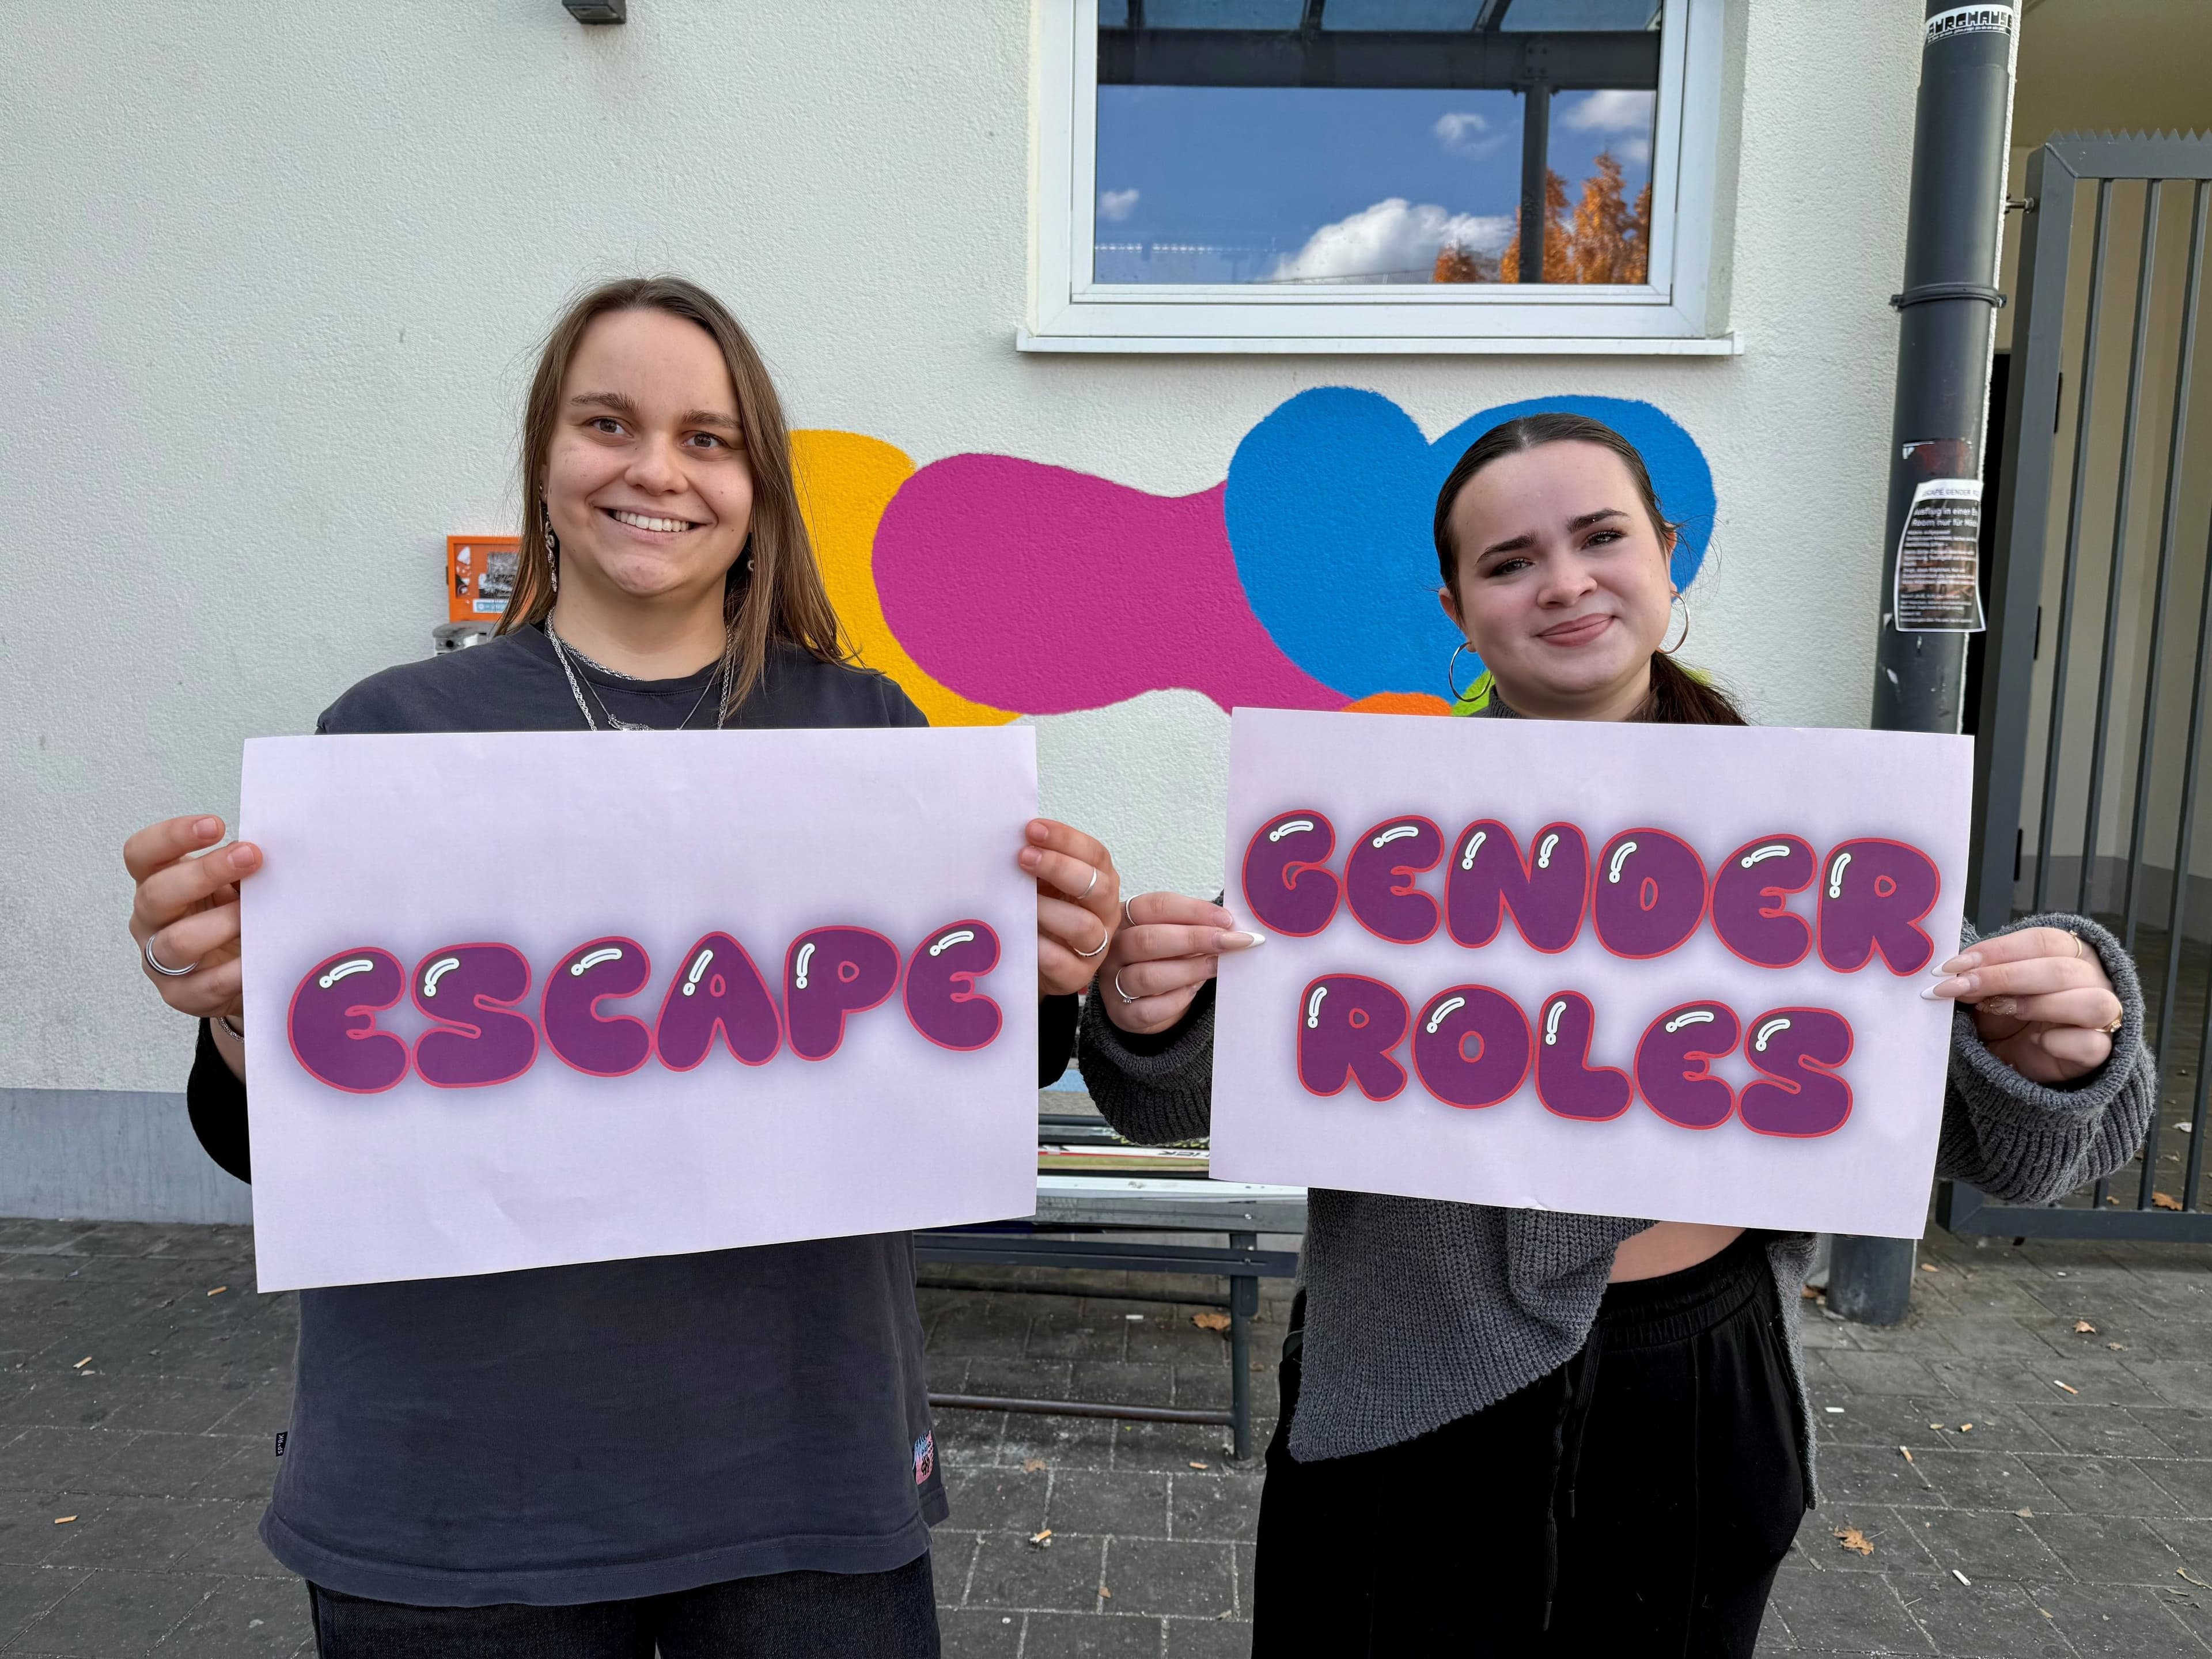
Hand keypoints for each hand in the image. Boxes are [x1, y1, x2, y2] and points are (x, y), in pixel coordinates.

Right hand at [125, 816, 259, 1071]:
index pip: (142, 853)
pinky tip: (256, 959)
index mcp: (158, 882)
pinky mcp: (180, 995)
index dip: (171, 836)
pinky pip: (201, 986)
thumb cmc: (233, 915)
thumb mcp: (233, 885)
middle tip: (251, 857)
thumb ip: (241, 867)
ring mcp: (160, 961)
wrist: (240, 973)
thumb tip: (276, 846)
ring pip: (175, 942)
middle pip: (156, 893)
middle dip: (204, 873)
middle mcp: (150, 920)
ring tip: (253, 916)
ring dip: (218, 924)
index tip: (215, 824)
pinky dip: (232, 972)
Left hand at [1021, 819, 1121, 996]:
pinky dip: (1041, 947)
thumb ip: (1035, 860)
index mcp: (1100, 880)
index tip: (1032, 829)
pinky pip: (1064, 962)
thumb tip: (1008, 836)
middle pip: (1098, 887)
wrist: (1034, 960)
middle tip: (1023, 857)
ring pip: (1085, 926)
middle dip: (1060, 868)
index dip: (1065, 839)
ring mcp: (1095, 947)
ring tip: (1020, 900)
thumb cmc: (1040, 912)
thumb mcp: (1042, 881)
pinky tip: (1021, 934)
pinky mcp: (1077, 976)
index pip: (1094, 854)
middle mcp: (1105, 912)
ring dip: (1049, 909)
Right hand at [1099, 892, 1263, 1034]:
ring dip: (1190, 970)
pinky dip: (1177, 1000)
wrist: (1143, 996)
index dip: (1193, 911)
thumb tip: (1229, 925)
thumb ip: (1194, 924)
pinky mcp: (1121, 1013)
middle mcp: (1112, 949)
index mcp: (1124, 918)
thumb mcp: (1173, 932)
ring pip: (1147, 976)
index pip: (1155, 907)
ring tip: (1217, 966)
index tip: (1226, 919)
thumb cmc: (1162, 956)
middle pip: (1147, 940)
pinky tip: (1194, 990)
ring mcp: (1112, 982)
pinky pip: (1149, 1009)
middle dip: (1195, 939)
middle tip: (1230, 941)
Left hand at [1926, 925, 2123, 1084]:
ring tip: (2001, 1010)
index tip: (1955, 965)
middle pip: (2060, 969)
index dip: (1997, 950)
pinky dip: (2060, 1041)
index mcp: (2071, 953)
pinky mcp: (2101, 1050)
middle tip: (1961, 987)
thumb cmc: (2009, 1016)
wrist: (2020, 1059)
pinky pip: (2092, 1042)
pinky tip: (2036, 1041)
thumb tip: (1954, 973)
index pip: (2043, 940)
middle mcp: (2094, 980)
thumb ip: (1979, 977)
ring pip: (2091, 1001)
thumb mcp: (1989, 991)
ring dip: (2038, 1004)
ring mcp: (2104, 1016)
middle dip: (2003, 977)